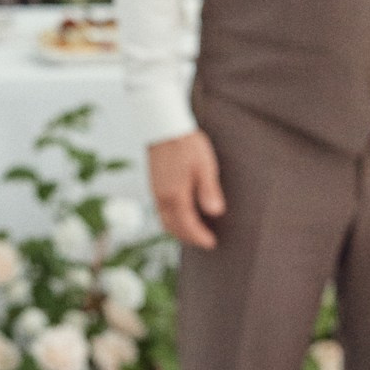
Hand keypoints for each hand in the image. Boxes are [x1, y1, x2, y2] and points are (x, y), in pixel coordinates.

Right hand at [148, 130, 225, 250]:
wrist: (164, 125)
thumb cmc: (186, 144)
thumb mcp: (204, 167)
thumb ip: (209, 191)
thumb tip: (215, 212)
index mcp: (175, 196)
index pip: (187, 225)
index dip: (200, 237)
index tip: (211, 243)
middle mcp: (162, 197)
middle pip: (173, 227)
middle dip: (188, 238)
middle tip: (203, 241)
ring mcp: (155, 191)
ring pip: (164, 220)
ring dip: (178, 230)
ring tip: (193, 231)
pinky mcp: (153, 184)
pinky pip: (160, 210)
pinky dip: (171, 219)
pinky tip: (181, 214)